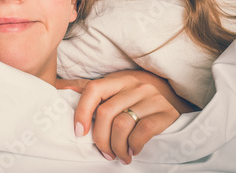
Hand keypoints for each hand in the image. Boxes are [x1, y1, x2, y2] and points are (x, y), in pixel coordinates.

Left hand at [56, 70, 192, 164]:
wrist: (174, 97)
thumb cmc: (136, 98)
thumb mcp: (114, 91)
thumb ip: (89, 92)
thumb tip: (61, 89)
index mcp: (117, 80)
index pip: (93, 89)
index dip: (82, 111)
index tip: (79, 132)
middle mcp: (134, 85)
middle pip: (106, 112)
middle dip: (100, 138)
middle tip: (104, 152)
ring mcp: (151, 97)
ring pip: (122, 124)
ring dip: (117, 146)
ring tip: (119, 155)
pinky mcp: (166, 112)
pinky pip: (143, 130)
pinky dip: (134, 145)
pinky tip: (133, 150)